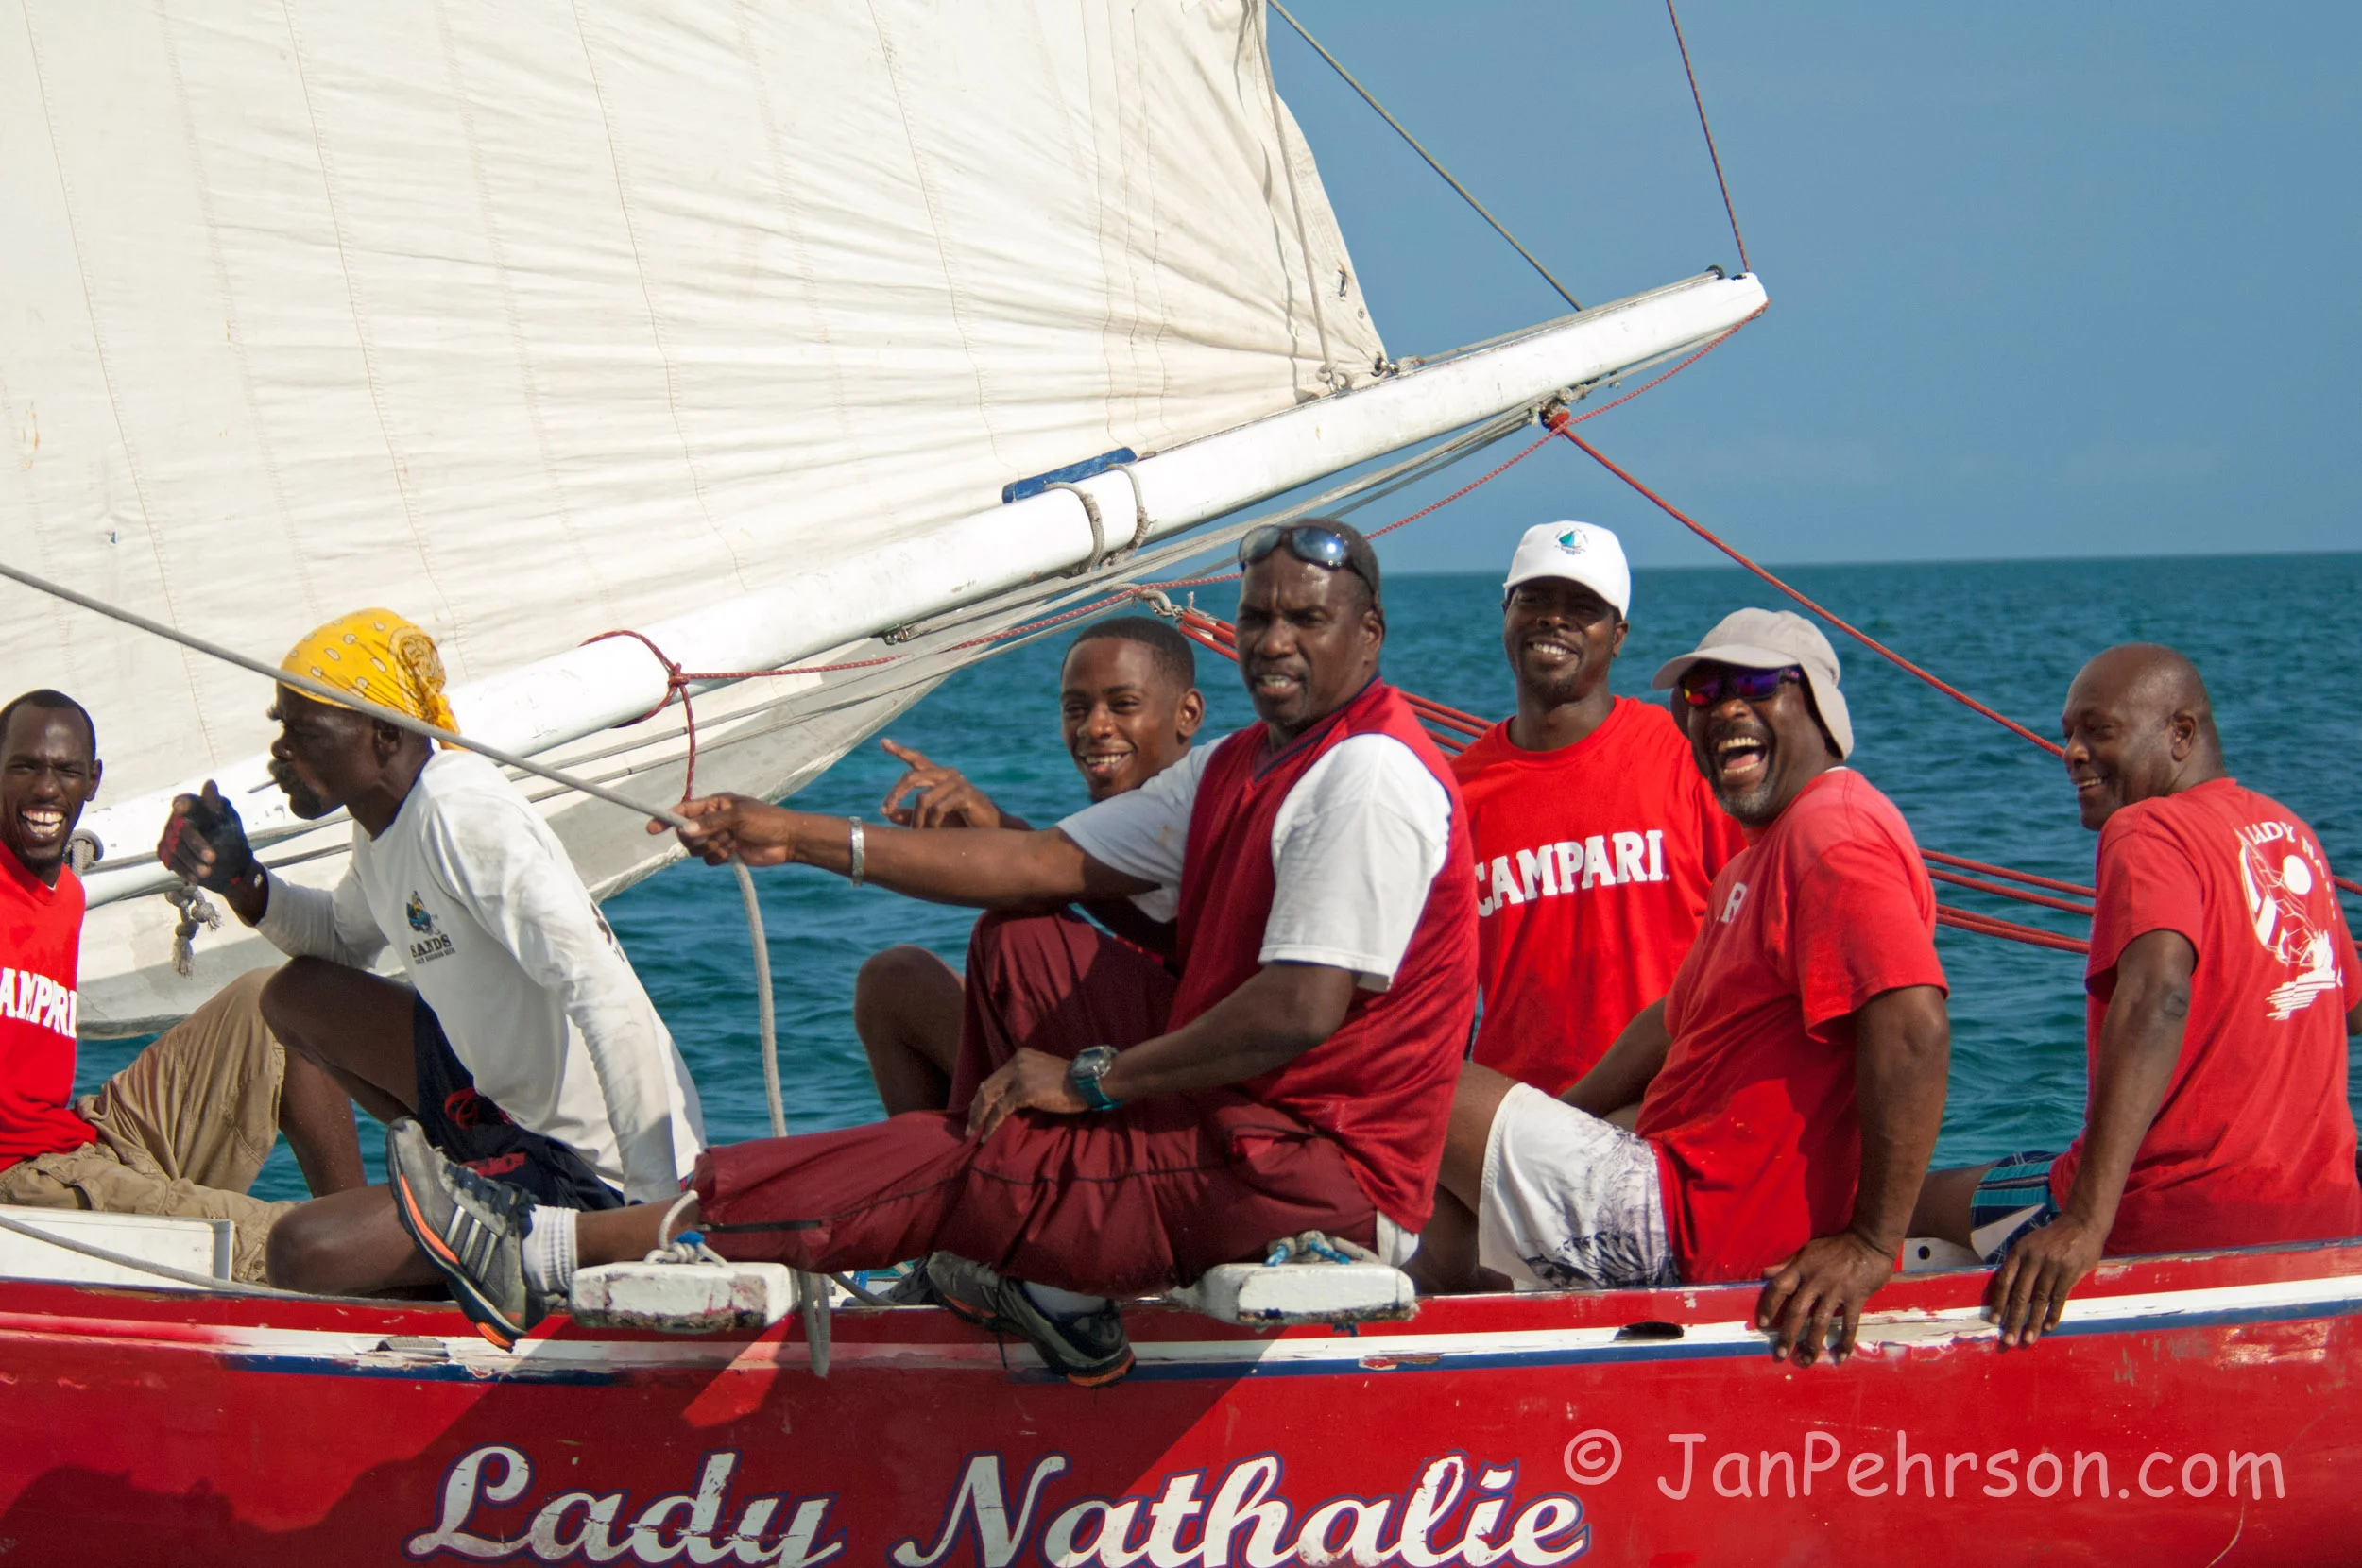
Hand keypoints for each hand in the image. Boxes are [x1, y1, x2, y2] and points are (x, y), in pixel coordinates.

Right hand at [157, 781, 256, 891]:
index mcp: (197, 806)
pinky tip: (196, 878)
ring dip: (191, 861)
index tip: (180, 807)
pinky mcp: (167, 851)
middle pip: (182, 830)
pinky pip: (170, 860)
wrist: (230, 868)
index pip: (188, 803)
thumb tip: (209, 783)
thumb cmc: (230, 840)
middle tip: (212, 858)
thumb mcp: (226, 824)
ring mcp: (171, 835)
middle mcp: (179, 818)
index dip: (184, 805)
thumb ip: (214, 808)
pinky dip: (184, 870)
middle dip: (197, 845)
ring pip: (175, 847)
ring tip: (208, 872)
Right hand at [648, 792, 797, 865]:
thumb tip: (685, 831)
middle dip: (697, 837)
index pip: (684, 810)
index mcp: (715, 804)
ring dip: (712, 847)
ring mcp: (718, 838)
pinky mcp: (725, 854)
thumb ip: (711, 823)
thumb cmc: (767, 821)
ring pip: (696, 848)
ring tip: (732, 842)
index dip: (666, 819)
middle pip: (686, 833)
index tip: (651, 829)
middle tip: (717, 836)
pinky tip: (735, 852)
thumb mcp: (738, 816)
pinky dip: (719, 858)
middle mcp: (713, 820)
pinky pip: (708, 859)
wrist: (788, 841)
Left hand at [878, 740, 1001, 829]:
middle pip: (912, 777)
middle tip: (884, 811)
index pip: (917, 760)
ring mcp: (957, 783)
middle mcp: (947, 774)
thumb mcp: (932, 819)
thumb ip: (911, 815)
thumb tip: (888, 813)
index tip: (883, 742)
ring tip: (916, 834)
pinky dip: (932, 823)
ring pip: (923, 798)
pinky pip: (938, 808)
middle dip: (895, 794)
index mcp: (938, 777)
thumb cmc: (961, 824)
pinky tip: (933, 832)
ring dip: (917, 820)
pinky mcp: (966, 794)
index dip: (900, 751)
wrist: (991, 831)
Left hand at [965, 1048, 1087, 1141]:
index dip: (983, 1097)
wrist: (1088, 1082)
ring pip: (989, 1097)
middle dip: (976, 1108)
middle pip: (987, 1086)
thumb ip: (1025, 1081)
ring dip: (979, 1117)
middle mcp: (1016, 1063)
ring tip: (973, 1133)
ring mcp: (1019, 1076)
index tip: (977, 1112)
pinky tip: (986, 1135)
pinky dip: (991, 1124)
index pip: (995, 1078)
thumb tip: (1010, 1102)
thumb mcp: (1043, 1075)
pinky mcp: (1023, 1091)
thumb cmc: (1071, 1083)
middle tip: (970, 1126)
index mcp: (1020, 1057)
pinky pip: (1000, 1110)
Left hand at [1755, 1230, 1895, 1366]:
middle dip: (1787, 1334)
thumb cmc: (1837, 1246)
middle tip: (1780, 1353)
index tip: (1762, 1323)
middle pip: (1797, 1311)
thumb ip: (1787, 1263)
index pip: (1778, 1288)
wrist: (1869, 1241)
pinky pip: (1849, 1323)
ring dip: (1812, 1344)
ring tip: (1805, 1361)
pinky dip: (1845, 1341)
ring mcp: (1836, 1289)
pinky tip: (1839, 1357)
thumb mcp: (1807, 1250)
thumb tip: (1764, 1273)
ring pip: (1820, 1322)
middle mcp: (1815, 1280)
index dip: (1768, 1305)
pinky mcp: (1856, 1297)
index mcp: (1801, 1268)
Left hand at [1985, 1212, 2103, 1347]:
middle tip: (2008, 1339)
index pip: (2004, 1281)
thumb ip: (2020, 1265)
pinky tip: (2048, 1327)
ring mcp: (2052, 1266)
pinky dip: (2053, 1314)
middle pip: (2020, 1294)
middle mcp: (2033, 1259)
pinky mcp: (2070, 1273)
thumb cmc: (2052, 1238)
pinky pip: (2059, 1298)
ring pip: (2039, 1300)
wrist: (2081, 1224)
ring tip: (2028, 1339)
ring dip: (2033, 1322)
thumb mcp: (2030, 1244)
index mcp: (2019, 1252)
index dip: (1999, 1302)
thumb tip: (2007, 1292)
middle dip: (2013, 1319)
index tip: (1994, 1320)